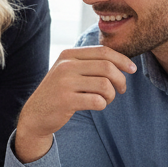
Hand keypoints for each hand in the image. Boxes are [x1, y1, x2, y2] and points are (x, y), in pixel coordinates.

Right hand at [16, 47, 136, 162]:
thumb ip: (89, 63)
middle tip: (122, 89)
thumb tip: (123, 61)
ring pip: (105, 85)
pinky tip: (97, 106)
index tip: (132, 70)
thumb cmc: (59, 93)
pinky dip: (103, 105)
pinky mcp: (66, 101)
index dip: (122, 60)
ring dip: (112, 95)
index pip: (103, 51)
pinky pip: (98, 101)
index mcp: (68, 55)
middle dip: (121, 79)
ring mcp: (64, 83)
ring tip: (106, 99)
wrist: (35, 115)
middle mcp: (65, 66)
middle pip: (107, 67)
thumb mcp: (68, 72)